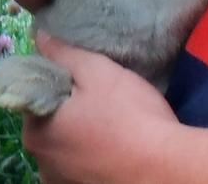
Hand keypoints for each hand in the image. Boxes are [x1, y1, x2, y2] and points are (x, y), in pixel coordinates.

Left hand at [23, 33, 179, 183]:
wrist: (173, 172)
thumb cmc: (130, 118)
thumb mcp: (97, 72)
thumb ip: (64, 54)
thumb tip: (39, 38)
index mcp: (34, 132)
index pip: (35, 99)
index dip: (57, 87)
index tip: (82, 84)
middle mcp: (41, 163)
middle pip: (49, 127)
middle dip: (67, 114)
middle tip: (100, 104)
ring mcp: (62, 183)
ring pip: (66, 151)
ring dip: (80, 141)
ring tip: (111, 128)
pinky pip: (82, 172)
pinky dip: (93, 161)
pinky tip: (114, 152)